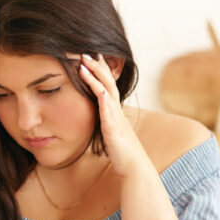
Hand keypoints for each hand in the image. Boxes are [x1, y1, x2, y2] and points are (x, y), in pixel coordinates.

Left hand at [79, 54, 150, 177]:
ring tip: (84, 65)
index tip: (92, 56)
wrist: (134, 167)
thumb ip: (106, 120)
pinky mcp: (114, 131)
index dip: (100, 70)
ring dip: (96, 78)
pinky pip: (109, 114)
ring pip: (107, 93)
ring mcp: (116, 119)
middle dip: (97, 67)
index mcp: (114, 111)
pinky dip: (104, 101)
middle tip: (85, 52)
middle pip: (108, 83)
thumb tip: (100, 115)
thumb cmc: (123, 151)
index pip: (107, 85)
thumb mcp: (112, 131)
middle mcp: (116, 111)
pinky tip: (99, 91)